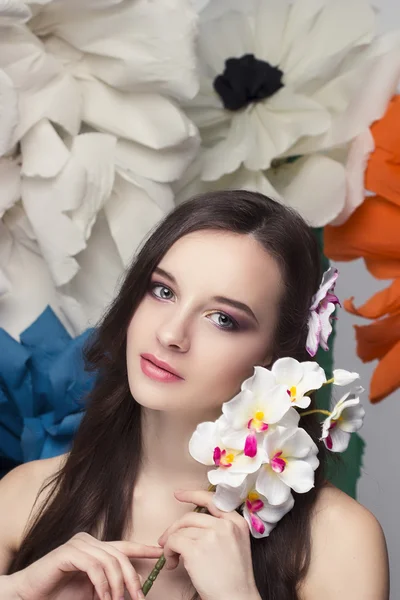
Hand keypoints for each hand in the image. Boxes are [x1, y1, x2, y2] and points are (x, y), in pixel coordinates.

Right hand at [9, 531, 162, 599]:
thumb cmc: (60, 595)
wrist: (29, 596)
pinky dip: (102, 585)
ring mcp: (78, 545)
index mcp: (96, 548)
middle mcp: (88, 541)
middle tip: (138, 598)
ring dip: (117, 586)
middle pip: (121, 556)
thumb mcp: (93, 591)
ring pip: (110, 561)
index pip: (125, 546)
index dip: (144, 548)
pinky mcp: (67, 553)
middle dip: (132, 579)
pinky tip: (103, 598)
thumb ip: (111, 585)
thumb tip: (137, 584)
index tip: (161, 554)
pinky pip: (94, 566)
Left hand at [158, 489, 259, 599]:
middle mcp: (225, 525)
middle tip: (165, 541)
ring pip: (180, 530)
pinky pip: (173, 542)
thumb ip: (222, 529)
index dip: (193, 495)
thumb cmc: (234, 579)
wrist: (236, 599)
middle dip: (174, 528)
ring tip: (172, 559)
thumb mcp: (237, 544)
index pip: (212, 500)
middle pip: (190, 517)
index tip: (179, 494)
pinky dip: (167, 552)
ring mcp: (211, 535)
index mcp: (237, 522)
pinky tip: (171, 563)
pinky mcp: (196, 548)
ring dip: (170, 544)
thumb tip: (192, 525)